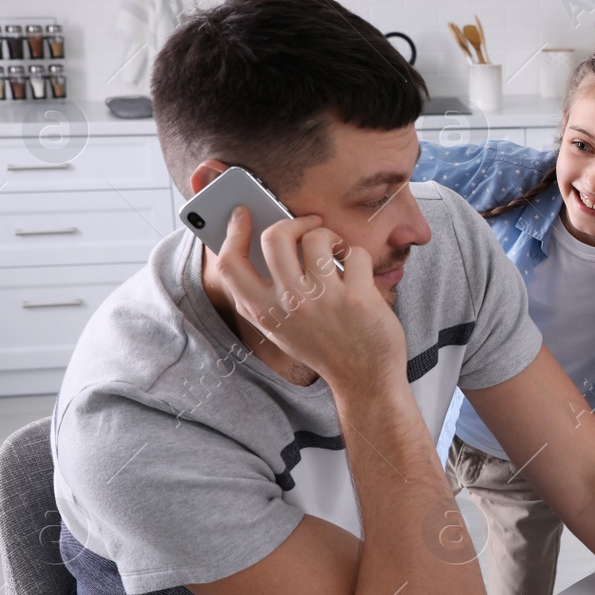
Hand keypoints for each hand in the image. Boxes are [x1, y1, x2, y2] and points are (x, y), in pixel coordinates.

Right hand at [219, 207, 406, 387]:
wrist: (364, 380)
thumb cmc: (324, 347)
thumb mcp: (281, 329)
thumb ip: (266, 295)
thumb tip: (258, 244)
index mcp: (264, 312)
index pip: (229, 265)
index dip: (232, 233)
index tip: (242, 214)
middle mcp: (289, 305)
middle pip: (274, 237)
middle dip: (294, 222)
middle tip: (309, 224)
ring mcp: (322, 301)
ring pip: (316, 238)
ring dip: (329, 235)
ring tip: (336, 249)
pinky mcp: (356, 298)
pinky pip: (354, 253)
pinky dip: (357, 257)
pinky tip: (357, 272)